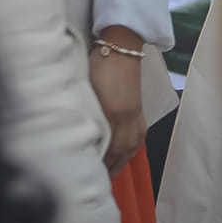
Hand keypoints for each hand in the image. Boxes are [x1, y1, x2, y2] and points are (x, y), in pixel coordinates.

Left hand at [87, 34, 146, 174]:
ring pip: (132, 145)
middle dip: (111, 166)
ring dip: (122, 160)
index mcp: (111, 112)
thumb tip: (82, 134)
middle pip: (121, 149)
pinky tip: (126, 153)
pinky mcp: (139, 107)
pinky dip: (132, 148)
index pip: (107, 146)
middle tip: (98, 178)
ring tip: (112, 170)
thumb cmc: (98, 64)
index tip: (87, 170)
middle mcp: (126, 115)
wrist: (120, 45)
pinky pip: (139, 135)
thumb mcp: (86, 89)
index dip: (98, 160)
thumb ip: (86, 113)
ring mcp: (135, 112)